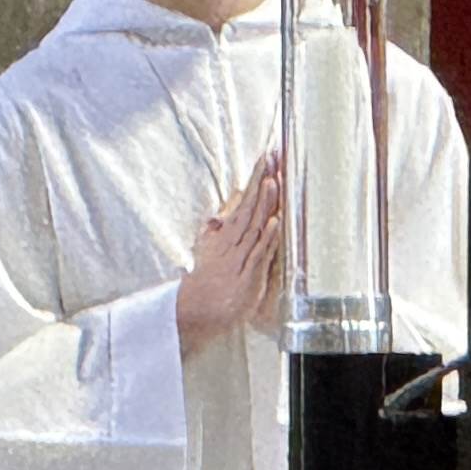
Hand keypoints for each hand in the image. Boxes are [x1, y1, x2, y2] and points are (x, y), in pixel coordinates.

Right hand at [175, 157, 285, 354]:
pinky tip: (274, 222)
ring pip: (254, 225)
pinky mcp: (248, 276)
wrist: (195, 313)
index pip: (244, 201)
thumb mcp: (212, 250)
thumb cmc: (207, 283)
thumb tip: (227, 208)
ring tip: (273, 181)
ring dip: (264, 203)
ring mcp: (241, 258)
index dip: (255, 179)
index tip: (265, 157)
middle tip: (271, 157)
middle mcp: (234, 242)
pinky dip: (267, 237)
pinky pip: (258, 253)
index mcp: (227, 235)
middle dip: (261, 181)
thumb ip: (221, 230)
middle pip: (249, 206)